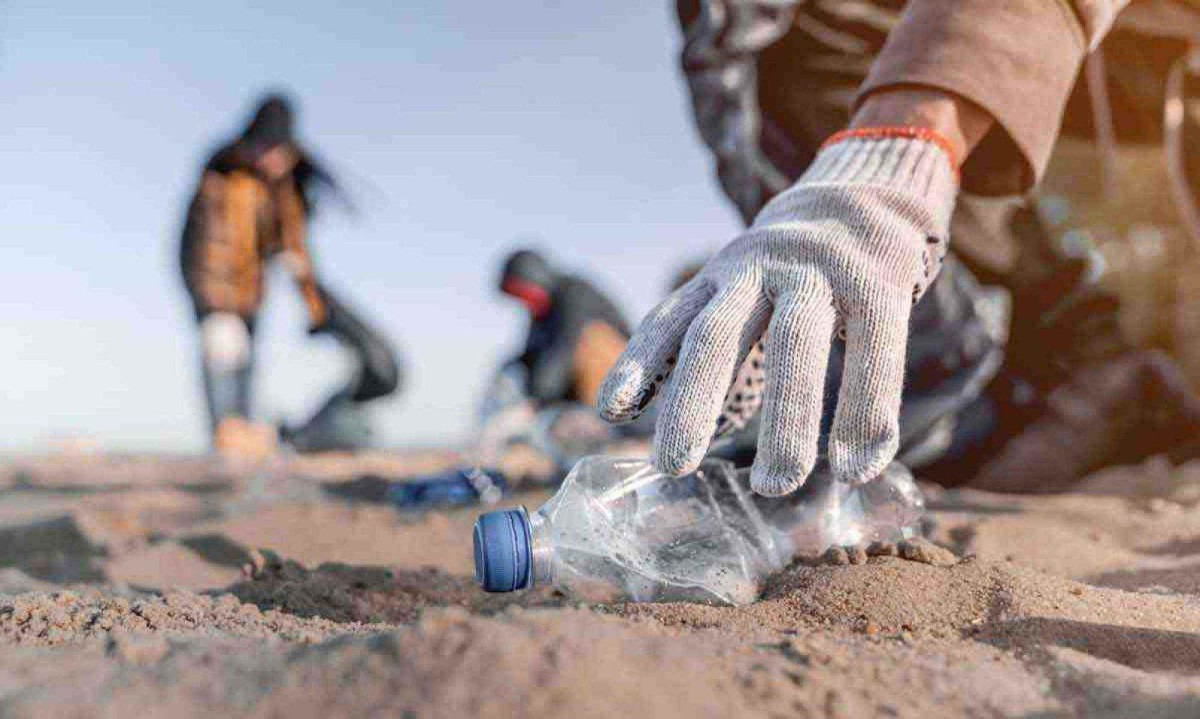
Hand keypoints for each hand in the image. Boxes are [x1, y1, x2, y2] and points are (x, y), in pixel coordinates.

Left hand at [598, 130, 957, 493]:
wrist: (871, 194)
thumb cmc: (792, 274)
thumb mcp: (740, 295)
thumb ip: (707, 354)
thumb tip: (663, 430)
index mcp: (719, 278)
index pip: (669, 321)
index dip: (635, 363)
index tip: (608, 412)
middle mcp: (759, 270)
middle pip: (717, 334)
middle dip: (691, 400)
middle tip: (672, 466)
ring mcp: (819, 274)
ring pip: (794, 346)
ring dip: (784, 421)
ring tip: (773, 486)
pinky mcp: (878, 287)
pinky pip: (872, 355)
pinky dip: (864, 416)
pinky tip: (855, 468)